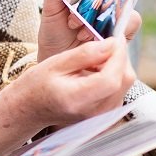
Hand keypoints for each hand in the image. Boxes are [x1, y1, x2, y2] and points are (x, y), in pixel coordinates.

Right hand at [13, 35, 135, 130]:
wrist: (30, 109)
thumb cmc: (36, 86)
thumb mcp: (54, 63)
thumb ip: (84, 54)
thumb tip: (111, 44)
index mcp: (78, 99)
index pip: (111, 78)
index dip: (118, 56)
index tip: (114, 39)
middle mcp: (94, 113)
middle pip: (124, 81)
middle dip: (120, 58)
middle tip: (105, 44)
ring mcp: (102, 117)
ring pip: (125, 85)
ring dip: (116, 67)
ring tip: (95, 60)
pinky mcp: (106, 115)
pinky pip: (120, 91)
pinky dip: (113, 77)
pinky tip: (95, 72)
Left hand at [39, 0, 141, 62]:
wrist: (61, 63)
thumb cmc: (55, 31)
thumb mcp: (50, 7)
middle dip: (94, 0)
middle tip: (74, 17)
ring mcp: (118, 12)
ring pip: (123, 2)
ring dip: (101, 18)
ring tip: (80, 32)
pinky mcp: (125, 30)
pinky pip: (130, 22)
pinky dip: (110, 31)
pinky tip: (91, 40)